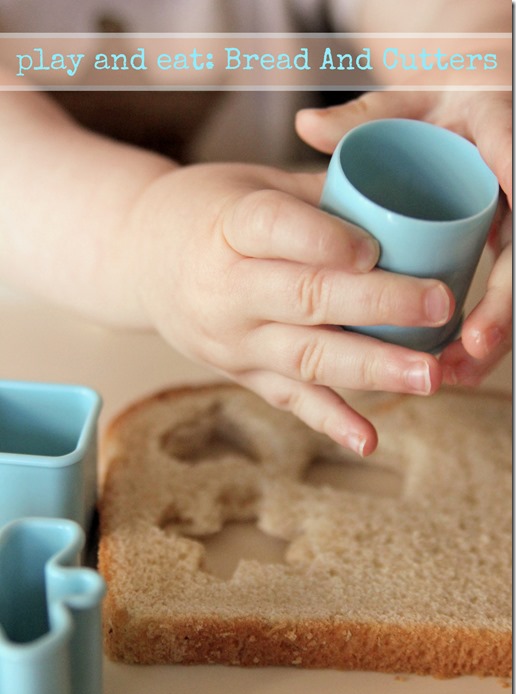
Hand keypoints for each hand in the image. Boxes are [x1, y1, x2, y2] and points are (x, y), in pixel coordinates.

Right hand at [124, 162, 453, 454]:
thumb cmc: (207, 211)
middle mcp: (226, 289)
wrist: (141, 260)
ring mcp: (232, 341)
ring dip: (372, 368)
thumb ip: (317, 197)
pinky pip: (288, 398)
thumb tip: (401, 207)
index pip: (276, 230)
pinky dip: (330, 420)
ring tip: (428, 374)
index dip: (328, 239)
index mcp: (227, 225)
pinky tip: (368, 439)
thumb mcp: (251, 182)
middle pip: (305, 298)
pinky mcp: (241, 373)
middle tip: (439, 305)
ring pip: (307, 357)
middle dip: (378, 305)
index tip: (378, 247)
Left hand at [296, 90, 511, 385]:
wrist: (468, 111)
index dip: (513, 183)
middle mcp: (512, 180)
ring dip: (490, 333)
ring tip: (455, 372)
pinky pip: (496, 295)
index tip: (506, 222)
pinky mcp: (500, 245)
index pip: (512, 154)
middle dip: (501, 303)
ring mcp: (510, 218)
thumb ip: (363, 116)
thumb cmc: (437, 105)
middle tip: (473, 343)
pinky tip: (454, 366)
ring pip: (509, 283)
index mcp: (497, 128)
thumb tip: (306, 127)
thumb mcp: (404, 103)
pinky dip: (478, 333)